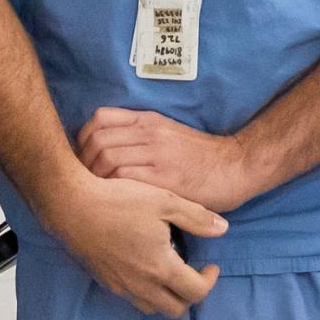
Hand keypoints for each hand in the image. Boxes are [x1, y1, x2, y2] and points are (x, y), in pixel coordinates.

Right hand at [40, 169, 227, 316]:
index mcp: (161, 268)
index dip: (210, 281)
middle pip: (175, 310)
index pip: (196, 292)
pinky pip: (132, 298)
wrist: (72, 205)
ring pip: (152, 308)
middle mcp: (141, 285)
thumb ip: (197, 218)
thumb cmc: (118, 200)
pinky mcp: (105, 281)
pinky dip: (146, 292)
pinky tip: (145, 267)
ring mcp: (120, 286)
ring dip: (168, 297)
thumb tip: (223, 228)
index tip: (211, 265)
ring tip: (171, 272)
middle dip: (191, 296)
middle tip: (194, 273)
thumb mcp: (165, 201)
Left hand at [74, 107, 268, 213]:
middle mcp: (149, 132)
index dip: (83, 139)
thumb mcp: (169, 134)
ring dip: (94, 177)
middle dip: (83, 162)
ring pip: (106, 157)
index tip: (84, 159)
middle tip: (85, 182)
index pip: (99, 118)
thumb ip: (140, 136)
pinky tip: (115, 201)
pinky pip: (125, 177)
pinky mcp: (164, 177)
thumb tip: (105, 149)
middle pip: (97, 139)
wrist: (236, 167)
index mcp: (148, 120)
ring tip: (99, 193)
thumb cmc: (201, 157)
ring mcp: (157, 153)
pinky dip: (112, 188)